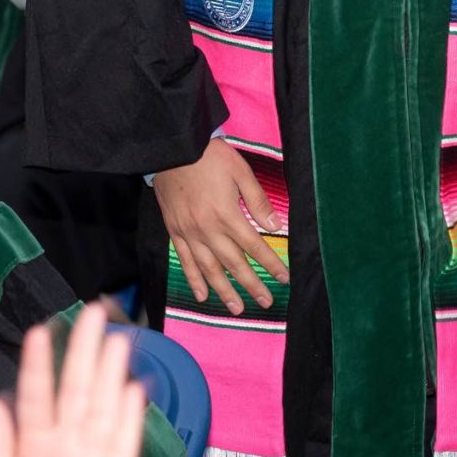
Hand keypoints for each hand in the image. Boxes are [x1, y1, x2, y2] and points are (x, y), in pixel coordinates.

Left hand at [0, 308, 145, 456]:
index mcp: (28, 451)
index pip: (34, 398)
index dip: (38, 365)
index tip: (40, 330)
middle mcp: (62, 452)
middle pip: (75, 393)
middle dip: (84, 353)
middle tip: (93, 312)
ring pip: (103, 411)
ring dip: (111, 376)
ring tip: (118, 339)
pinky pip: (123, 449)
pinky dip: (130, 421)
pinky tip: (134, 390)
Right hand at [154, 139, 286, 315]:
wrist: (172, 148)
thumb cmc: (209, 156)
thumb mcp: (240, 171)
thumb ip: (257, 200)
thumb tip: (275, 225)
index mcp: (227, 214)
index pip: (254, 246)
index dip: (271, 264)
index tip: (284, 278)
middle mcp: (208, 229)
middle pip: (234, 264)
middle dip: (252, 285)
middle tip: (265, 302)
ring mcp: (189, 233)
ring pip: (209, 269)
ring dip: (224, 291)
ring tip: (237, 308)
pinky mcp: (174, 231)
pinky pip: (185, 261)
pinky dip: (194, 280)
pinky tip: (203, 294)